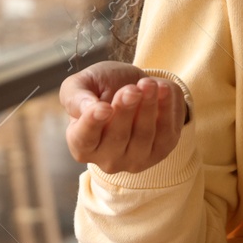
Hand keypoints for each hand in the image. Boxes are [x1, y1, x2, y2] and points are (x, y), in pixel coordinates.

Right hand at [60, 61, 185, 173]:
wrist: (136, 87)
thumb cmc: (103, 89)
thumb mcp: (82, 84)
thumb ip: (75, 96)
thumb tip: (87, 108)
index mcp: (81, 144)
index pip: (84, 139)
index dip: (93, 123)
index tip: (104, 107)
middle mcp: (107, 159)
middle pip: (117, 137)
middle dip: (126, 110)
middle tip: (132, 89)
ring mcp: (135, 159)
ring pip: (143, 136)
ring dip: (148, 107)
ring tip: (148, 83)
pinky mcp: (160, 152)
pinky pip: (166, 133)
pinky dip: (166, 109)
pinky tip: (163, 89)